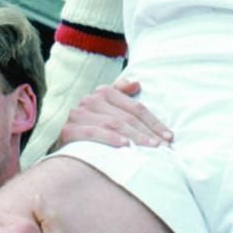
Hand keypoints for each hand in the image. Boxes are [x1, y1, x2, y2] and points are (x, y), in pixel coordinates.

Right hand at [58, 79, 172, 149]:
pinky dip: (110, 139)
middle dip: (147, 133)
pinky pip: (93, 133)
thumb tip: (137, 84)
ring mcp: (78, 114)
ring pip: (113, 124)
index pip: (135, 107)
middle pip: (126, 117)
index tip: (169, 137)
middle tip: (163, 148)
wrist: (63, 144)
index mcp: (104, 92)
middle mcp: (91, 100)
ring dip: (134, 137)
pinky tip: (125, 146)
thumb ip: (121, 93)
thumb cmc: (92, 126)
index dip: (154, 122)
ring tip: (149, 149)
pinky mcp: (68, 130)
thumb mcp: (108, 108)